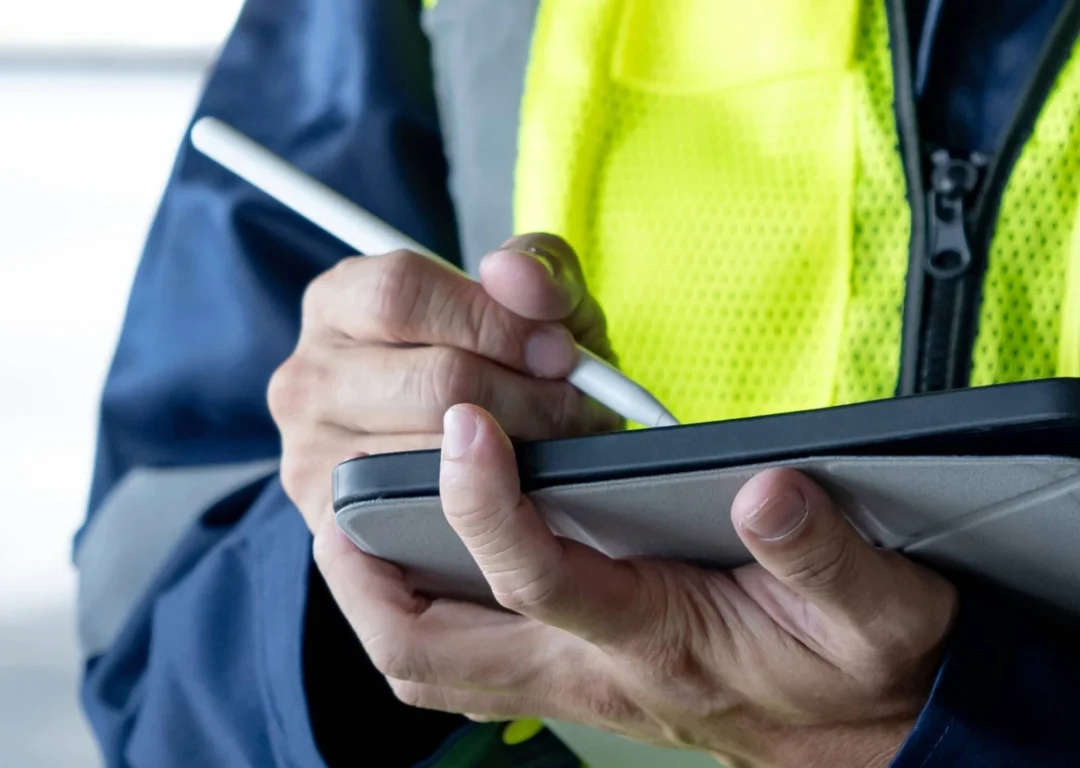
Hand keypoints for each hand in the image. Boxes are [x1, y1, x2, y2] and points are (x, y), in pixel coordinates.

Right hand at [269, 234, 618, 529]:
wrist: (487, 464)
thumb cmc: (506, 368)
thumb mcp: (532, 307)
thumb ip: (537, 270)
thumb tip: (510, 271)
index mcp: (339, 303)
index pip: (402, 293)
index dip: (494, 320)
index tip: (558, 350)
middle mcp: (307, 378)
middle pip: (432, 381)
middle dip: (526, 397)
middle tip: (576, 410)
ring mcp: (310, 455)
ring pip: (436, 458)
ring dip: (522, 459)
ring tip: (561, 451)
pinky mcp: (332, 525)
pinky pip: (422, 519)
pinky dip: (484, 509)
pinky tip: (517, 495)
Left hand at [314, 406, 958, 767]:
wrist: (870, 731)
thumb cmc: (862, 668)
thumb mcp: (879, 610)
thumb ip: (825, 555)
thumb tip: (768, 489)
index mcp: (657, 637)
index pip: (540, 577)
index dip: (489, 503)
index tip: (472, 423)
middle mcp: (590, 669)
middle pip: (432, 650)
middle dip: (366, 577)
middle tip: (346, 497)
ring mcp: (572, 681)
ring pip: (431, 662)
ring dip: (379, 595)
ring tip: (360, 521)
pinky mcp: (573, 675)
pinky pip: (462, 660)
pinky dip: (423, 610)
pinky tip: (430, 557)